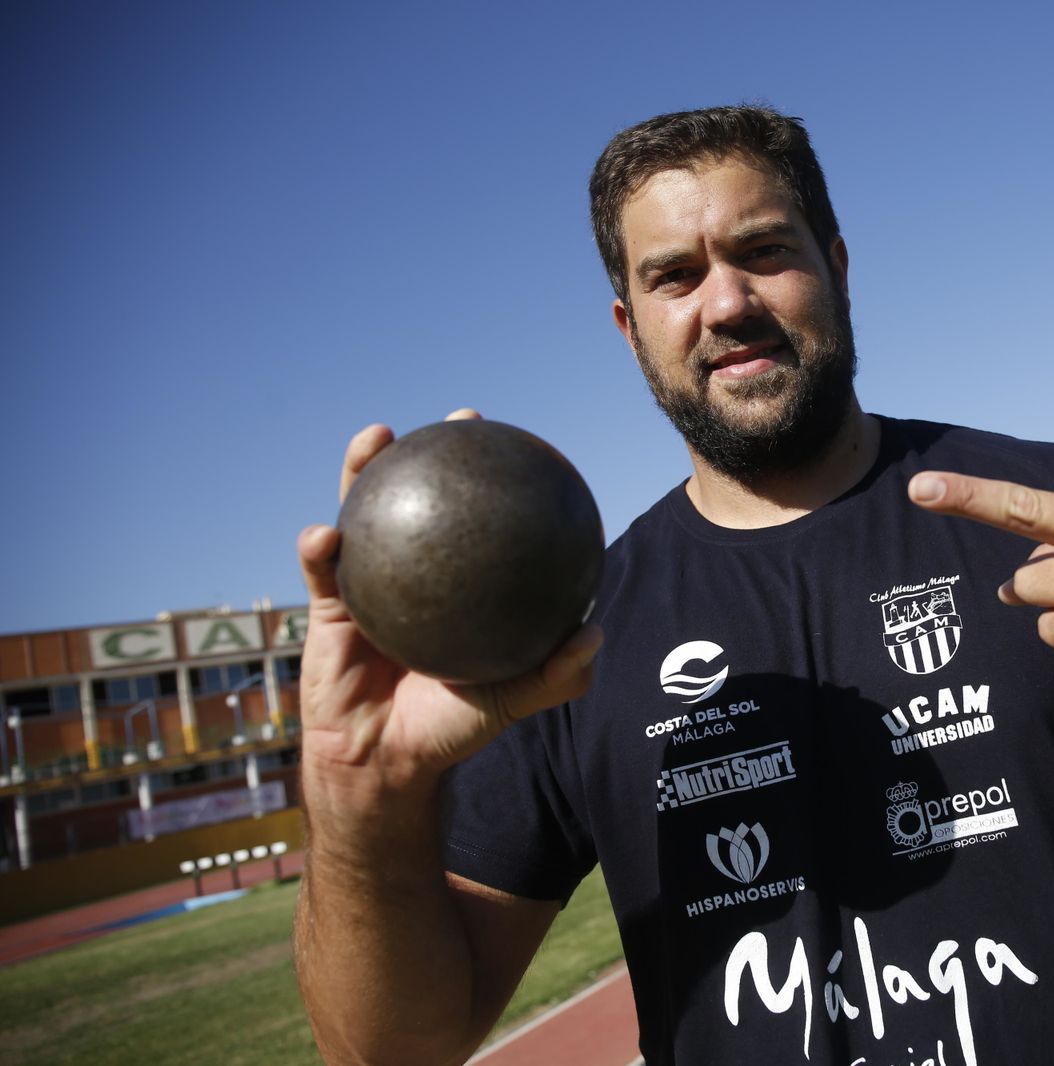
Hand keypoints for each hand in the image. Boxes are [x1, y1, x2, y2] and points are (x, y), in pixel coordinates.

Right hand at [297, 409, 601, 794]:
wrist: (385, 763)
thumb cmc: (451, 728)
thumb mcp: (511, 702)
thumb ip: (556, 675)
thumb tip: (594, 633)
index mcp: (460, 584)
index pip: (484, 521)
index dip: (502, 482)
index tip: (523, 446)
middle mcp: (418, 572)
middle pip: (426, 499)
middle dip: (441, 451)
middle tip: (460, 420)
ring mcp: (371, 581)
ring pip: (365, 513)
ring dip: (363, 470)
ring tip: (374, 438)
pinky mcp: (326, 606)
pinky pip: (321, 569)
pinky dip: (319, 546)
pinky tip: (324, 533)